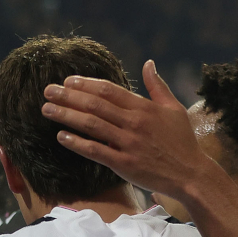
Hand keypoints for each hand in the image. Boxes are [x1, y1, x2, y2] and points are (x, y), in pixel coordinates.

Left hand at [41, 60, 222, 198]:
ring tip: (46, 109)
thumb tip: (148, 63)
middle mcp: (133, 123)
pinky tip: (61, 137)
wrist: (191, 173)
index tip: (67, 81)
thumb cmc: (183, 141)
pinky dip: (77, 143)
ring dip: (66, 115)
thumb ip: (157, 86)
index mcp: (143, 107)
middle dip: (68, 96)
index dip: (86, 84)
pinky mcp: (124, 163)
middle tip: (48, 91)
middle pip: (95, 104)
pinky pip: (96, 151)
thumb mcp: (174, 108)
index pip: (109, 90)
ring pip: (91, 125)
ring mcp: (128, 143)